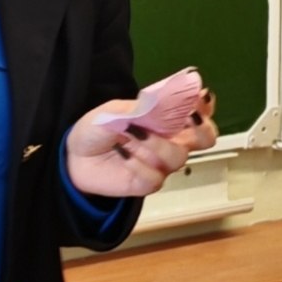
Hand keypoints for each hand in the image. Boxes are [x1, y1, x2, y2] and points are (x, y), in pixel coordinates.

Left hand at [62, 85, 219, 198]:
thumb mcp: (115, 110)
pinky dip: (137, 164)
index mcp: (168, 118)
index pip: (200, 111)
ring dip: (153, 144)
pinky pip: (156, 176)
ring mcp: (163, 163)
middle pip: (206, 138)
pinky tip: (122, 155)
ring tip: (128, 136)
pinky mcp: (150, 182)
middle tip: (184, 121)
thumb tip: (164, 99)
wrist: (75, 157)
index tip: (196, 100)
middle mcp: (172, 140)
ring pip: (177, 157)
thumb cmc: (98, 128)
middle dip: (200, 130)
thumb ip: (142, 107)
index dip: (204, 106)